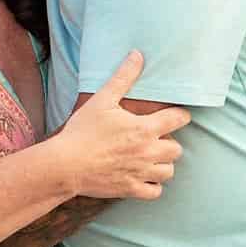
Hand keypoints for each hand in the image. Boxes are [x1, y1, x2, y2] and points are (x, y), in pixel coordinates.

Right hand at [54, 50, 190, 199]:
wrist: (65, 164)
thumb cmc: (82, 131)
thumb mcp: (102, 100)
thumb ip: (123, 77)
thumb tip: (138, 55)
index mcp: (145, 128)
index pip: (179, 119)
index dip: (180, 115)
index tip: (174, 115)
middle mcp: (148, 152)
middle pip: (177, 149)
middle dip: (169, 143)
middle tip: (154, 139)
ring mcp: (141, 173)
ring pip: (168, 171)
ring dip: (162, 165)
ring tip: (149, 158)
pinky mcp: (131, 189)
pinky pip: (155, 191)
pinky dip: (152, 185)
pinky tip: (142, 177)